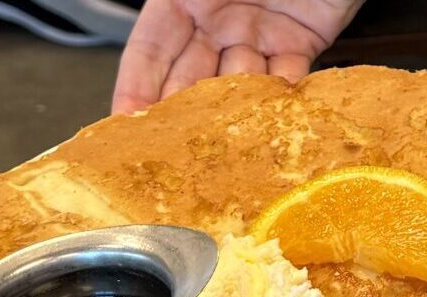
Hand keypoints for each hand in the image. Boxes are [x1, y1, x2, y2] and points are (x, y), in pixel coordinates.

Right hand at [112, 0, 363, 114]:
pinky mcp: (300, 42)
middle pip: (192, 76)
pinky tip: (275, 116)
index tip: (126, 125)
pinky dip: (283, 98)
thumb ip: (179, 3)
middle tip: (178, 152)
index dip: (136, 87)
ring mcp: (258, 34)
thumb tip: (157, 35)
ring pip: (240, 84)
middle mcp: (216, 20)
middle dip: (184, 113)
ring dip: (236, 110)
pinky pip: (289, 77)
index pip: (150, 50)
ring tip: (229, 138)